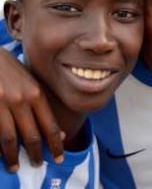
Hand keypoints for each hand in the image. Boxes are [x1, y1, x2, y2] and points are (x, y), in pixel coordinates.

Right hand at [0, 48, 63, 171]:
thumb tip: (58, 131)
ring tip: (16, 167)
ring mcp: (2, 104)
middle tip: (39, 165)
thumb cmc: (11, 69)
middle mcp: (21, 100)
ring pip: (10, 139)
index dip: (55, 144)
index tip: (59, 157)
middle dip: (36, 153)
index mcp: (36, 94)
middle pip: (31, 135)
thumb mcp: (31, 82)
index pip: (49, 125)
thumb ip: (42, 105)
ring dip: (13, 157)